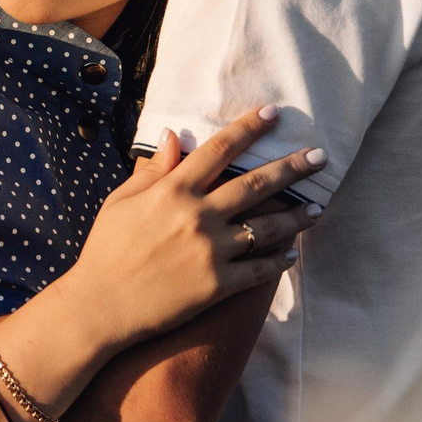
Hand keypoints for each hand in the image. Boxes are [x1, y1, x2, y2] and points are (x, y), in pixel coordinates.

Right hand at [58, 106, 323, 353]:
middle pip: (257, 184)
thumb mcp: (121, 202)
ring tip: (318, 207)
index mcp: (172, 191)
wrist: (100, 307)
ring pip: (268, 227)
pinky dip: (280, 261)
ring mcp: (211, 252)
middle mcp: (198, 216)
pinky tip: (293, 253)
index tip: (273, 114)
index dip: (249, 128)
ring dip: (298, 216)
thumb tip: (174, 135)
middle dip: (293, 168)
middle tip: (321, 157)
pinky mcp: (217, 285)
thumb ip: (152, 170)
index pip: (220, 149)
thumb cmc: (105, 250)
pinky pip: (259, 269)